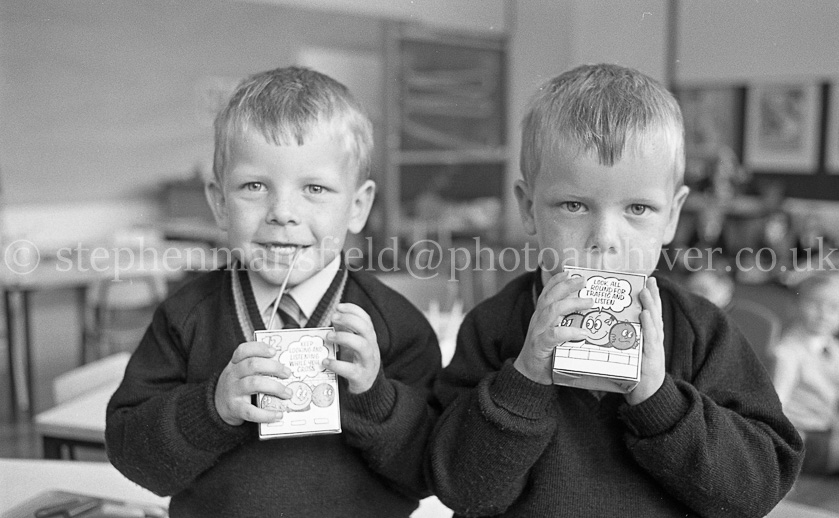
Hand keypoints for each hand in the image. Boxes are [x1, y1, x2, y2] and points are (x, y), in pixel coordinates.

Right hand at [215, 340, 293, 425]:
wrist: (219, 406)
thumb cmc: (238, 385)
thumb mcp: (241, 372)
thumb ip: (258, 367)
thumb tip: (286, 367)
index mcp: (235, 363)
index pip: (243, 350)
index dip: (259, 348)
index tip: (274, 351)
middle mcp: (232, 375)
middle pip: (252, 365)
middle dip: (274, 367)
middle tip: (288, 373)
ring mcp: (233, 391)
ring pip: (254, 384)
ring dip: (275, 387)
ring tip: (288, 393)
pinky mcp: (235, 409)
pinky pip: (251, 411)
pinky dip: (266, 414)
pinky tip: (278, 415)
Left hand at [324, 303, 380, 393]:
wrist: (367, 389)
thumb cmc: (356, 363)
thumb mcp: (352, 346)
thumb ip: (345, 332)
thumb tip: (335, 318)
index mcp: (369, 339)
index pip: (366, 319)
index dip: (354, 310)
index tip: (339, 307)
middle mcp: (371, 348)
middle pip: (366, 329)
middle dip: (349, 320)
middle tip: (333, 318)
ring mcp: (367, 363)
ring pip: (362, 346)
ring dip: (344, 337)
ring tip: (329, 336)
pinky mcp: (360, 377)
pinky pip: (350, 370)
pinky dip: (337, 364)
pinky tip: (325, 361)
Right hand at [514, 271, 592, 384]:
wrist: (528, 374)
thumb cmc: (545, 354)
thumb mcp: (553, 335)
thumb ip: (565, 326)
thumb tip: (591, 322)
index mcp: (540, 316)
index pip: (547, 293)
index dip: (557, 281)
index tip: (569, 273)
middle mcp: (538, 321)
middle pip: (550, 296)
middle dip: (567, 286)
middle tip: (583, 280)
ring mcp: (538, 332)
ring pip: (553, 310)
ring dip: (572, 303)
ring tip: (589, 302)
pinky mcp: (540, 346)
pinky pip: (555, 335)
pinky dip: (570, 332)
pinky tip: (583, 333)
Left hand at [626, 277, 665, 404]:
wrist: (646, 395)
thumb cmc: (636, 372)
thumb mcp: (630, 350)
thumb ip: (625, 336)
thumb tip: (611, 323)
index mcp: (648, 336)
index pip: (651, 312)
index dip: (652, 296)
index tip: (649, 280)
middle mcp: (654, 339)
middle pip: (655, 313)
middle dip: (653, 296)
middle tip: (649, 281)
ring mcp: (654, 347)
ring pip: (654, 323)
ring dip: (651, 306)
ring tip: (646, 292)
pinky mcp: (652, 357)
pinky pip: (651, 339)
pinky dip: (649, 326)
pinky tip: (646, 315)